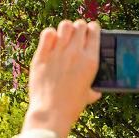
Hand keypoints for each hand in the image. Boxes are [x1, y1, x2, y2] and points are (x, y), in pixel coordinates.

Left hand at [22, 19, 101, 137]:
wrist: (51, 112)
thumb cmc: (71, 106)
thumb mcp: (88, 96)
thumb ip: (93, 90)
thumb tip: (96, 92)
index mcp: (91, 60)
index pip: (94, 31)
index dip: (92, 28)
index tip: (89, 30)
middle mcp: (76, 53)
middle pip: (79, 25)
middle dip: (78, 27)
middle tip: (74, 34)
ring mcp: (58, 53)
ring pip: (65, 25)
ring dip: (65, 29)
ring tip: (62, 37)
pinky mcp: (42, 56)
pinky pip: (47, 33)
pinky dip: (49, 34)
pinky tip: (49, 42)